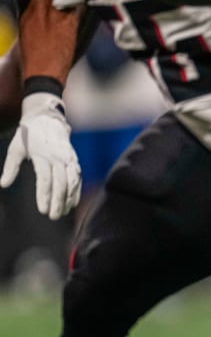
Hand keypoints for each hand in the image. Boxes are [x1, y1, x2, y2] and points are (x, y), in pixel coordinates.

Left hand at [0, 92, 81, 219]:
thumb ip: (10, 167)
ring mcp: (68, 160)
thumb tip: (3, 184)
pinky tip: (72, 203)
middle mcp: (58, 159)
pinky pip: (78, 178)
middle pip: (60, 184)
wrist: (48, 120)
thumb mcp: (15, 148)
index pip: (45, 180)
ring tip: (63, 212)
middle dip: (58, 201)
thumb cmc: (29, 136)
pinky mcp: (74, 161)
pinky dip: (77, 191)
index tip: (42, 210)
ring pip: (72, 182)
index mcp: (43, 156)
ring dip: (68, 199)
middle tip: (53, 216)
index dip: (44, 196)